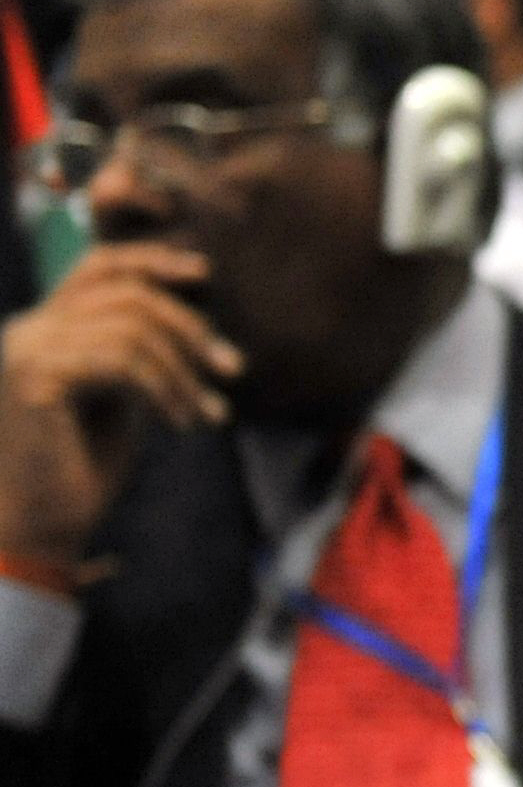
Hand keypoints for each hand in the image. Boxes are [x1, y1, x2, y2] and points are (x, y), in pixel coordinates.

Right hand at [0, 243, 241, 563]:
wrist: (41, 526)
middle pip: (127, 293)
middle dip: (191, 328)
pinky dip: (166, 389)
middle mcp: (28, 330)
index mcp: (44, 328)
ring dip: (184, 372)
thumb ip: (140, 355)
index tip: (205, 273)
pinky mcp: (35, 380)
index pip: (98, 267)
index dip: (153, 259)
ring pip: (132, 329)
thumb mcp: (120, 398)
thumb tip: (195, 324)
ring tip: (205, 412)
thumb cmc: (81, 468)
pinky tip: (182, 423)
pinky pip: (122, 362)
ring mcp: (27, 351)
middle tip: (232, 369)